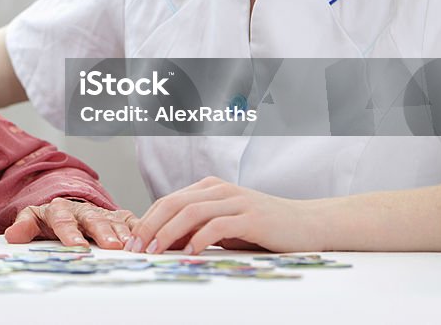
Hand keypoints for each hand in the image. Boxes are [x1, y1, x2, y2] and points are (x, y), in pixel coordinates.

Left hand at [4, 198, 138, 249]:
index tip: (77, 247)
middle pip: (93, 219)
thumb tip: (12, 235)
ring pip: (113, 220)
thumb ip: (24, 226)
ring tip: (128, 246)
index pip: (63, 220)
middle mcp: (83, 209)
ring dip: (121, 233)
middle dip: (102, 231)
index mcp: (59, 209)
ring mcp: (102, 212)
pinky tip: (144, 240)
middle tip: (110, 245)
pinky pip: (130, 221)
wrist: (67, 209)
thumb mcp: (33, 220)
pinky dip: (137, 229)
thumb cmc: (50, 220)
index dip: (70, 233)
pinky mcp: (118, 216)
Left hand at [126, 176, 325, 254]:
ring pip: (190, 212)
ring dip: (168, 233)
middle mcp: (219, 190)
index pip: (167, 201)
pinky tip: (190, 252)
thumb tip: (162, 244)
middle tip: (136, 248)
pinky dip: (199, 238)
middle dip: (149, 226)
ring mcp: (235, 200)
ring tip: (155, 251)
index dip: (146, 221)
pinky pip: (217, 225)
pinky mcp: (251, 217)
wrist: (308, 224)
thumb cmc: (263, 228)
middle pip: (172, 203)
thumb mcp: (224, 227)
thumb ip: (196, 230)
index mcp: (208, 188)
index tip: (132, 242)